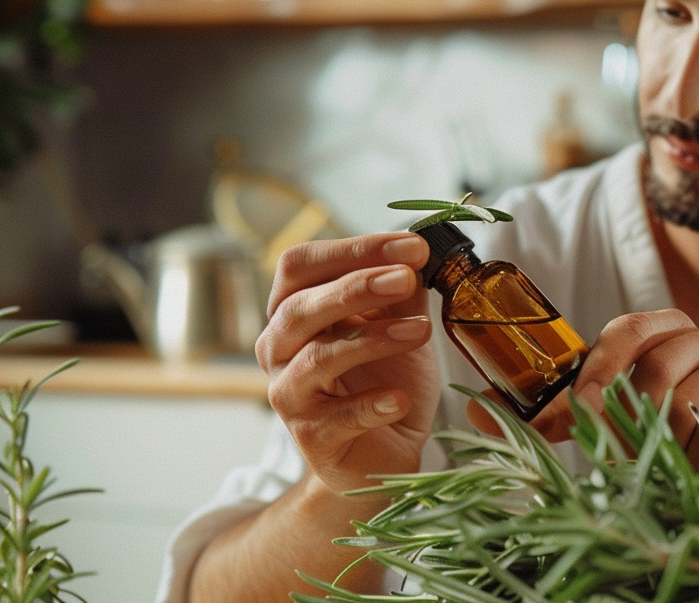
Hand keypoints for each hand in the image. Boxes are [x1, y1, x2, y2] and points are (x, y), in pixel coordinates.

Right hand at [256, 233, 438, 494]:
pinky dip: (371, 406)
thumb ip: (400, 289)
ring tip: (419, 330)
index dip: (354, 250)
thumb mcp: (396, 324)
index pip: (302, 265)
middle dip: (356, 287)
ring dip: (371, 340)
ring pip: (317, 359)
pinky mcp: (312, 439)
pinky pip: (337, 420)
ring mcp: (290, 396)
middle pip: (301, 308)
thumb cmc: (383, 379)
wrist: (382, 453)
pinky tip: (400, 399)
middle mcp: (279, 349)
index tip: (411, 246)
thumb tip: (418, 251)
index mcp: (293, 310)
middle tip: (406, 276)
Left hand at [470, 309, 698, 496]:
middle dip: (621, 411)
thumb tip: (475, 411)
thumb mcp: (601, 422)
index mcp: (663, 329)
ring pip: (679, 401)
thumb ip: (548, 415)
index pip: (626, 331)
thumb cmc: (659, 439)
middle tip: (603, 442)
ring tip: (659, 455)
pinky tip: (693, 462)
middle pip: (654, 365)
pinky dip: (692, 454)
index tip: (570, 411)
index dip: (596, 371)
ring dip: (658, 441)